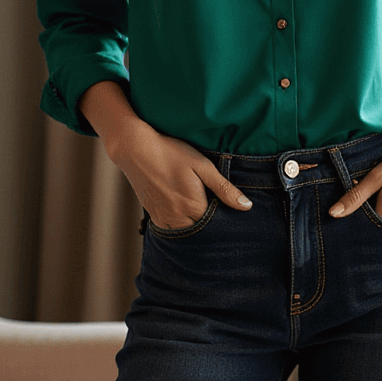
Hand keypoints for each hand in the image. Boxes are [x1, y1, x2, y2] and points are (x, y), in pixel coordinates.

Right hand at [108, 117, 250, 228]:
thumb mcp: (202, 166)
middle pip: (202, 231)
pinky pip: (172, 228)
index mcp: (194, 207)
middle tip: (211, 203)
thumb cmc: (171, 153)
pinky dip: (180, 223)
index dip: (224, 217)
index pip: (217, 225)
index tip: (228, 209)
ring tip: (196, 205)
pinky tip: (183, 208)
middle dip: (210, 224)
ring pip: (186, 232)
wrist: (135, 149)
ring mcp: (163, 219)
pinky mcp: (153, 216)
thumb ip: (224, 188)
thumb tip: (246, 206)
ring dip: (194, 224)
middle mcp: (178, 218)